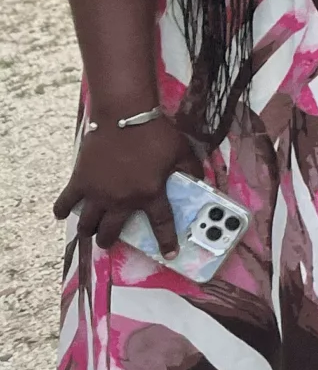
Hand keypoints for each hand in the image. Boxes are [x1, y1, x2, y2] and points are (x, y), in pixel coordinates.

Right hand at [56, 113, 195, 253]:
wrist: (124, 115)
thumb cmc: (156, 133)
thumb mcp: (182, 151)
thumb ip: (192, 169)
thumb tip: (203, 182)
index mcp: (150, 194)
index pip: (161, 224)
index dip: (167, 241)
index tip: (169, 254)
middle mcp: (122, 200)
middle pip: (111, 231)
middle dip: (109, 240)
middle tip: (109, 240)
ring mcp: (98, 193)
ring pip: (88, 224)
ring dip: (89, 230)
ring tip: (90, 231)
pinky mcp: (80, 182)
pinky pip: (65, 203)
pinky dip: (63, 210)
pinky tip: (63, 213)